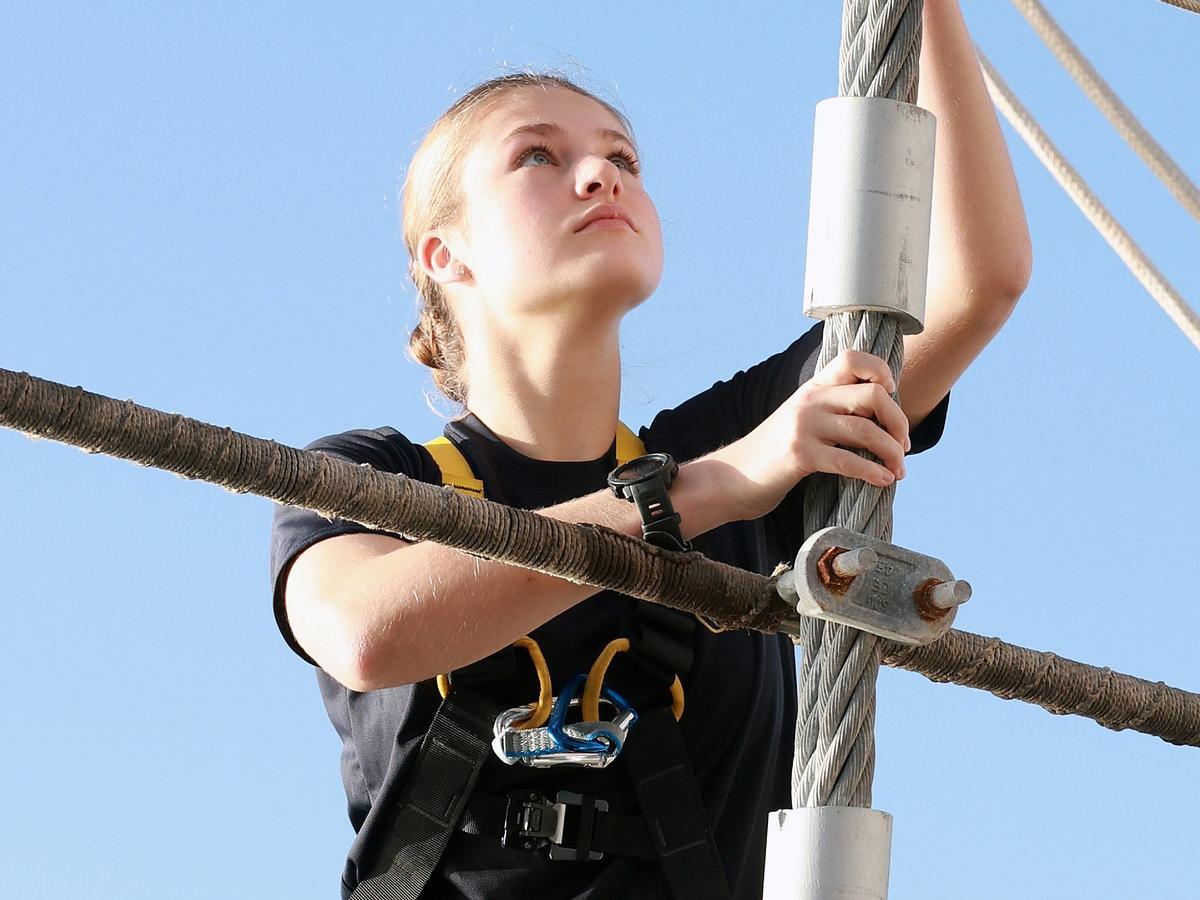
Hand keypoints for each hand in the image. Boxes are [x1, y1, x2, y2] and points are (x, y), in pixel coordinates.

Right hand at [710, 350, 910, 521]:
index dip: (880, 371)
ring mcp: (804, 426)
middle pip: (872, 395)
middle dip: (898, 422)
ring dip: (891, 452)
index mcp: (813, 388)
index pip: (853, 359)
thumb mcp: (802, 419)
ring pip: (865, 430)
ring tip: (899, 469)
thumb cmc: (775, 453)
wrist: (734, 476)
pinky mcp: (800, 455)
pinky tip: (883, 480)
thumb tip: (882, 419)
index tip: (890, 395)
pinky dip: (873, 472)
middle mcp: (810, 400)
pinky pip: (849, 461)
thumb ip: (833, 411)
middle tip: (903, 446)